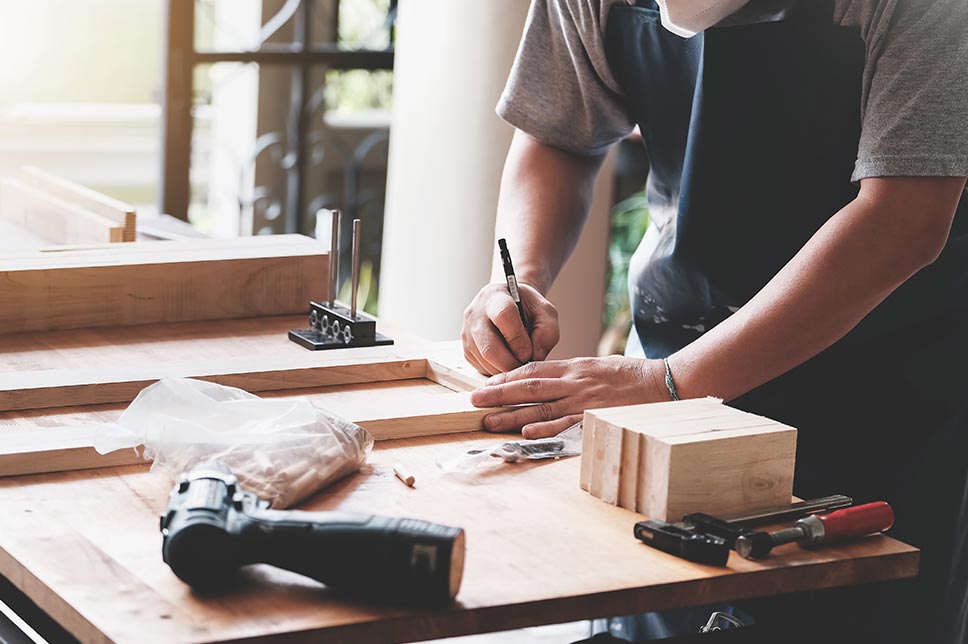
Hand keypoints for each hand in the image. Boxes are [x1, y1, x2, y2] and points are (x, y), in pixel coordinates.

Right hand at [461, 282, 559, 375]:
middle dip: (512, 364)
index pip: (503, 317)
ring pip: (485, 361)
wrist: (509, 304)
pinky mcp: (466, 350)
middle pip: (489, 347)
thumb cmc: (527, 308)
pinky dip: (498, 371)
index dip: (517, 339)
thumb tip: (535, 357)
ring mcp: (467, 333)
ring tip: (519, 361)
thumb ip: (547, 332)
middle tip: (526, 365)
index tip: (529, 352)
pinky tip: (508, 360)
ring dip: (506, 369)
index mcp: (496, 298)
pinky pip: (482, 368)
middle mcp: (476, 314)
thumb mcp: (545, 313)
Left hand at [470, 356, 667, 438]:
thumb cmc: (629, 376)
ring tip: (489, 422)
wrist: (662, 383)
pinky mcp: (596, 418)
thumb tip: (546, 383)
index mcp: (573, 367)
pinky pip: (567, 425)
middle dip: (499, 395)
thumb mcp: (595, 366)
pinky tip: (527, 433)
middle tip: (474, 401)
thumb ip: (570, 374)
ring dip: (512, 416)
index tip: (486, 385)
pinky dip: (546, 429)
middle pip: (529, 388)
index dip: (506, 379)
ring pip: (541, 408)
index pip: (532, 371)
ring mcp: (584, 401)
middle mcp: (574, 383)